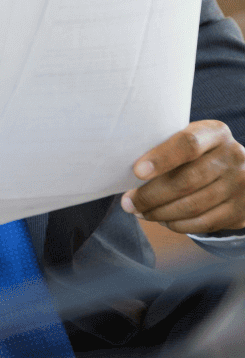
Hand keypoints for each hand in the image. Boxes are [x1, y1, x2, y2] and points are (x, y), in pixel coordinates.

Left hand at [123, 120, 244, 233]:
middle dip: (150, 195)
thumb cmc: (199, 155)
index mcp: (215, 133)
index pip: (188, 144)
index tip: (137, 172)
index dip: (161, 159)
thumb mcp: (190, 141)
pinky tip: (163, 220)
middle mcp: (233, 156)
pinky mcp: (242, 210)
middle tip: (128, 203)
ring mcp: (241, 184)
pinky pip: (204, 223)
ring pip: (193, 206)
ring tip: (140, 212)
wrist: (242, 172)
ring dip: (160, 213)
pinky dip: (178, 224)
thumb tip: (124, 170)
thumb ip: (166, 148)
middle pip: (186, 180)